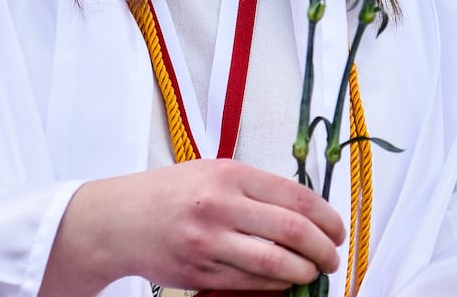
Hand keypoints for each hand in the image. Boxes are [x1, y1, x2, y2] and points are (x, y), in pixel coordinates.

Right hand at [41, 160, 344, 295]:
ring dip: (303, 272)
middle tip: (332, 256)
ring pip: (274, 265)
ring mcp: (209, 242)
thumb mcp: (211, 172)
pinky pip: (250, 285)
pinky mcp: (199, 273)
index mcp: (228, 174)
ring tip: (312, 271)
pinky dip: (275, 287)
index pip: (295, 197)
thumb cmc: (168, 193)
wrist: (118, 220)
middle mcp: (219, 206)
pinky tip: (284, 282)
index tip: (337, 229)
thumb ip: (254, 187)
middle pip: (292, 232)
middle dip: (322, 249)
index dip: (326, 217)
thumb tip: (305, 211)